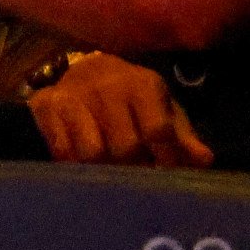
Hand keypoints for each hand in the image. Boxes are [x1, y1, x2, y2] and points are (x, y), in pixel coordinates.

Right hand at [25, 54, 210, 168]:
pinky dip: (74, 164)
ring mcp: (74, 94)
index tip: (166, 174)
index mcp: (142, 85)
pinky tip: (83, 165)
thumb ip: (183, 137)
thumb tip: (203, 161)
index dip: (166, 160)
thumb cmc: (134, 100)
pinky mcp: (45, 105)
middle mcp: (107, 86)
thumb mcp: (163, 110)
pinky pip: (62, 150)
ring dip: (102, 170)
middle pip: (125, 147)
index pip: (158, 130)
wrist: (87, 70)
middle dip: (134, 169)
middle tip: (137, 179)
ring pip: (92, 152)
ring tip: (110, 174)